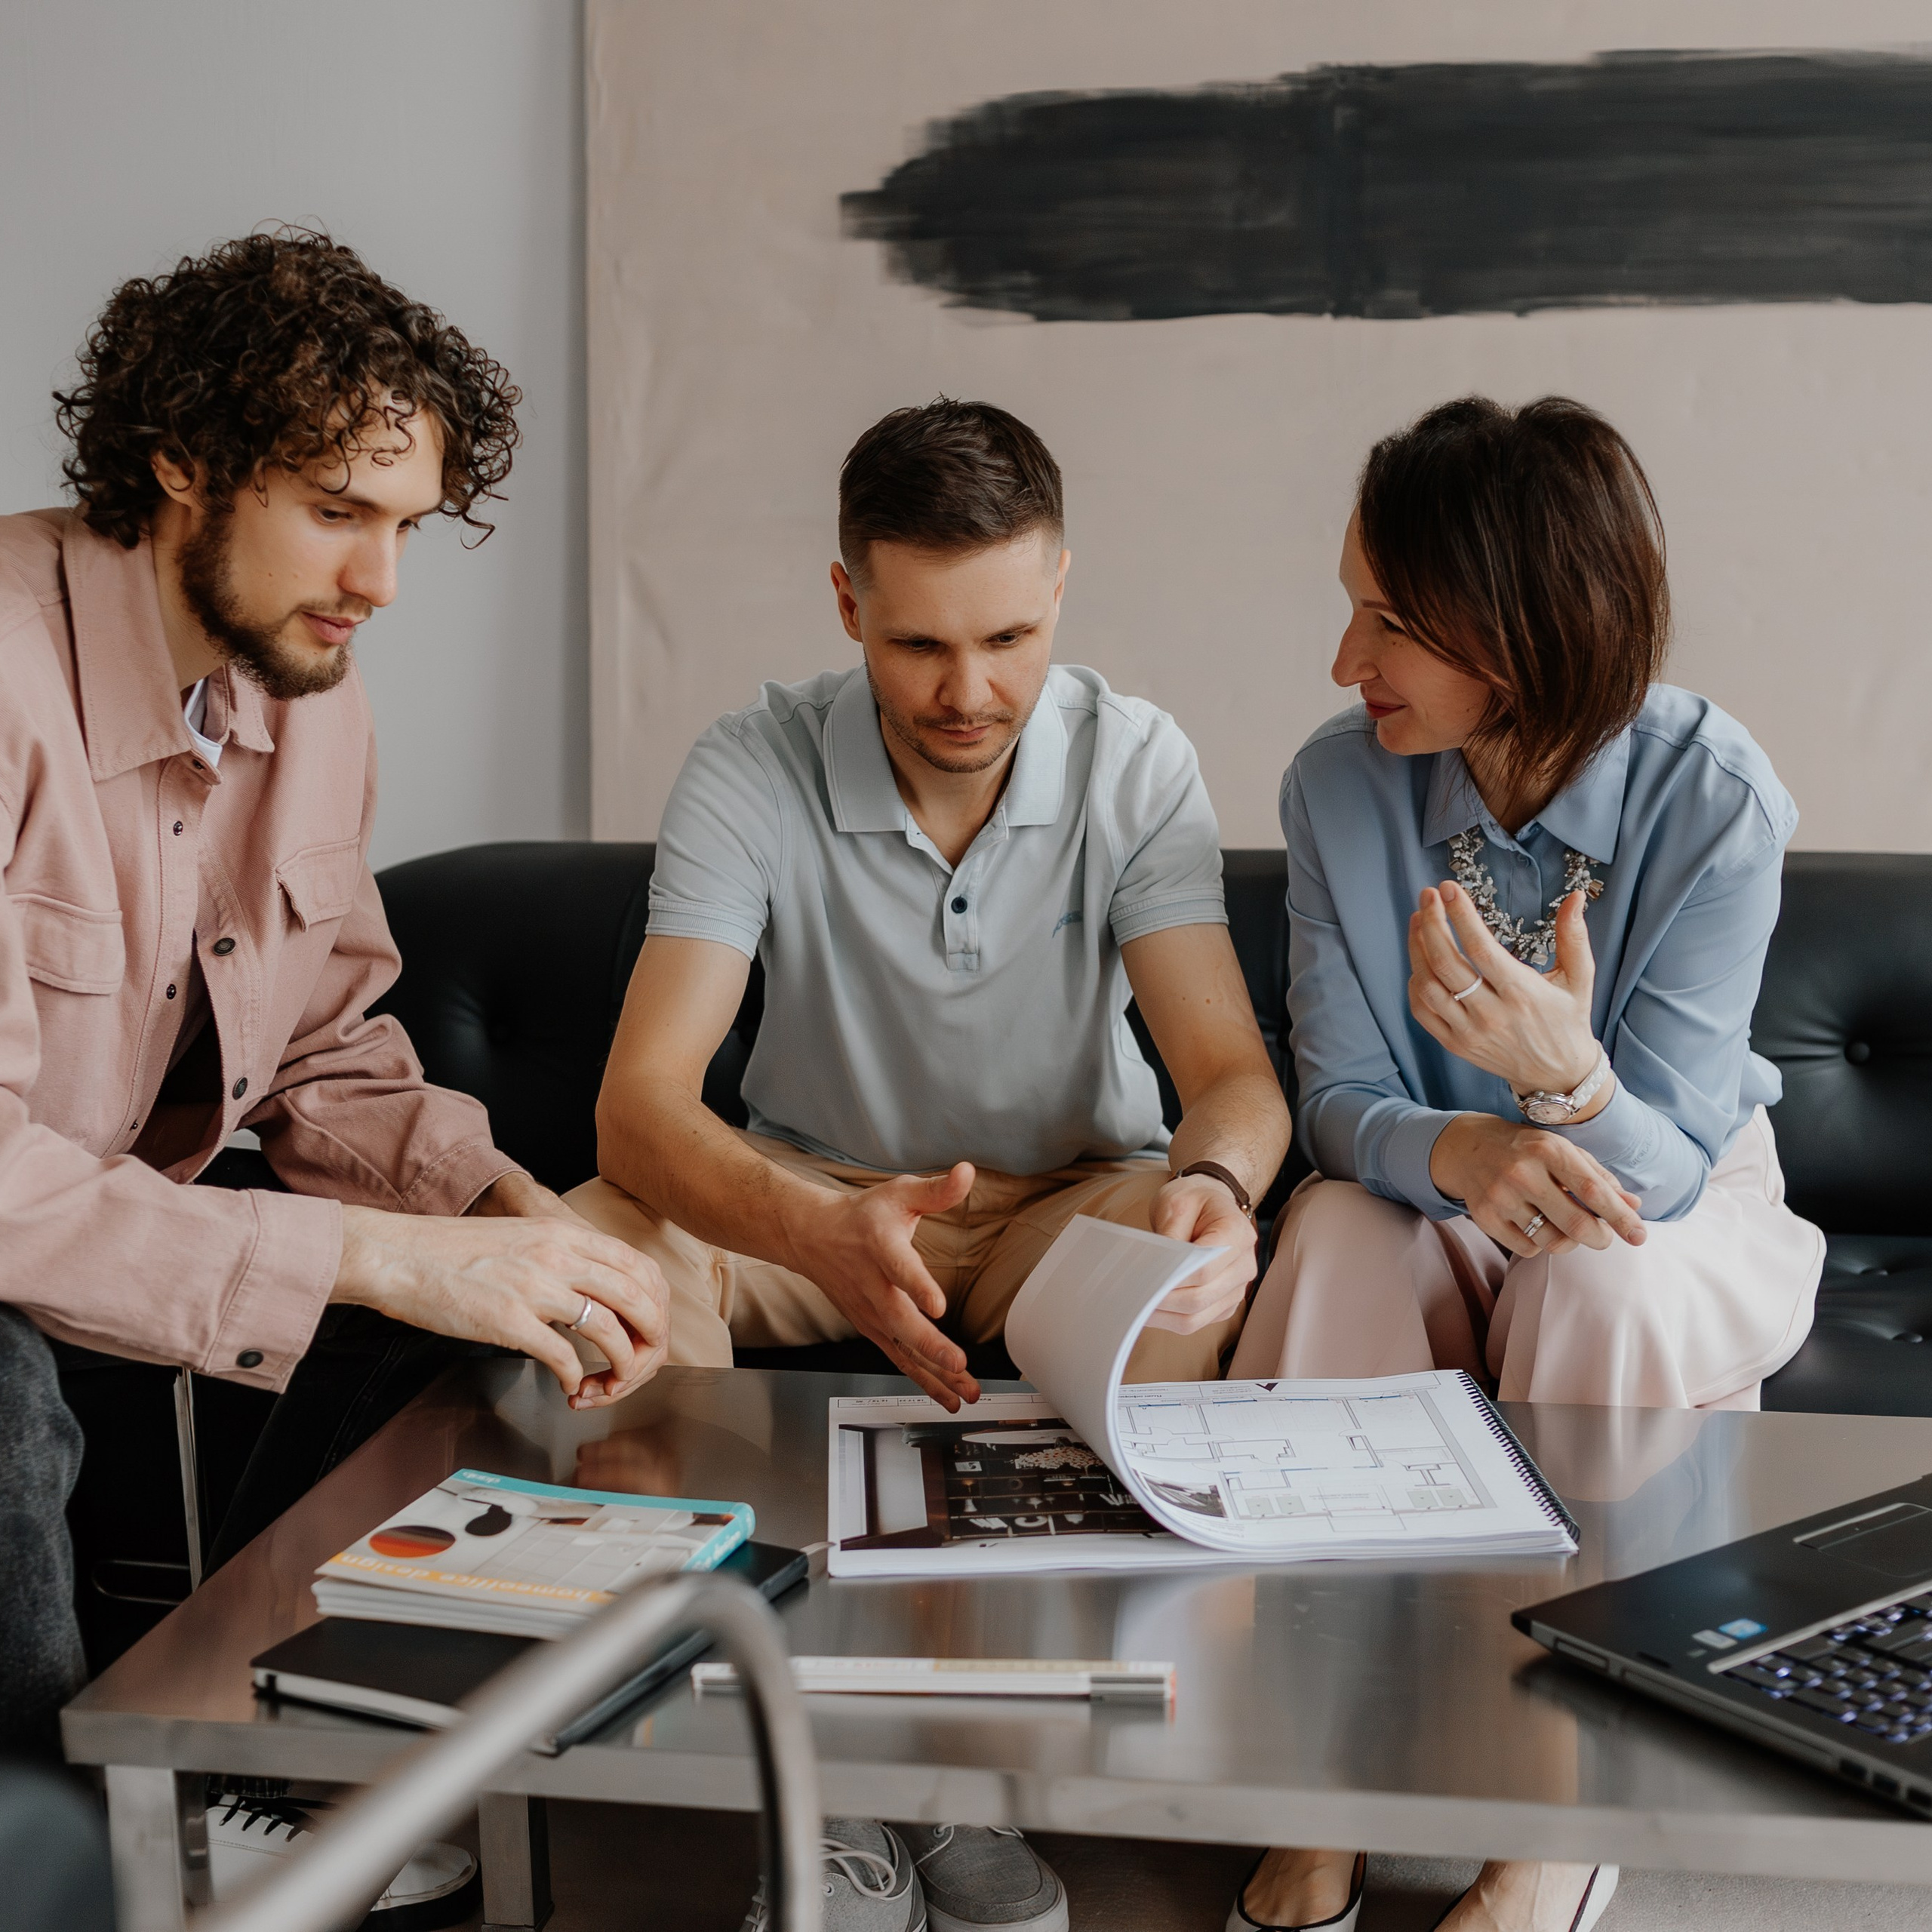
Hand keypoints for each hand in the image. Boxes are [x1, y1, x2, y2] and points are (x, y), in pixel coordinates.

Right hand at [467, 1173, 671, 1401]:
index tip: (650, 1323)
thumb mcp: (523, 1237)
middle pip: (636, 1296)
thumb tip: (594, 1283)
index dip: (654, 1300)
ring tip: (613, 1379)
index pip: (636, 1264)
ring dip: (621, 1363)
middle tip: (645, 1358)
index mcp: (562, 1233)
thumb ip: (561, 1254)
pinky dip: (576, 1378)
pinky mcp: (510, 1322)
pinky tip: (570, 1386)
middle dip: (650, 1334)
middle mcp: (557, 1256)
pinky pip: (564, 1357)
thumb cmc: (453, 1251)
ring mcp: (535, 1288)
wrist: (400, 1255)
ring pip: (609, 1330)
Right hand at [789, 1166, 981, 1410]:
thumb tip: (968, 1172)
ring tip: (965, 1392)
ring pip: (902, 1349)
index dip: (918, 1287)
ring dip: (934, 1375)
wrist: (813, 1238)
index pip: (900, 1268)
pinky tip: (950, 1396)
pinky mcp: (873, 1330)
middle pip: (899, 1322)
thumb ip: (936, 1189)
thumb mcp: (899, 1193)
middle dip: (930, 1346)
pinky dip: (925, 1380)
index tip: (938, 1305)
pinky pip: (901, 1360)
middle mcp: (873, 1287)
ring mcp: (871, 1314)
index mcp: (881, 1247)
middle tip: (958, 1363)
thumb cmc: (863, 1216)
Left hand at [1142, 1173, 1255, 1332]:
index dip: (1172, 1280)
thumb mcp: (1177, 1204)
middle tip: (1131, 1296)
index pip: (1205, 1269)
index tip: (1143, 1281)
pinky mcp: (1225, 1302)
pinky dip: (1171, 1319)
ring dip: (1163, 1315)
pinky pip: (1198, 1321)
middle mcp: (1245, 1265)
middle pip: (1201, 1297)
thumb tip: (1156, 1271)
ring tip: (1136, 1306)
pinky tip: (1151, 1308)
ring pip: (1198, 1317)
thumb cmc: (1194, 1200)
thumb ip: (1171, 1238)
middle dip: (1163, 1300)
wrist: (1210, 1202)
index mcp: (1238, 1234)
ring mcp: (1237, 1287)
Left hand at [1409, 881, 1603, 1102]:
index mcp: (1522, 994)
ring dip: (1417, 949)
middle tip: (1427, 895)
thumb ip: (1574, 937)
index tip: (1449, 889)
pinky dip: (1416, 982)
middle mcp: (1491, 1014)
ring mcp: (1469, 1032)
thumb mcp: (1580, 979)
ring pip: (1428, 986)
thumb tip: (1576, 897)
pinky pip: (1422, 1011)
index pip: (1480, 949)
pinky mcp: (1455, 1044)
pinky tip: (1420, 959)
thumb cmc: (1568, 1019)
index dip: (1460, 916)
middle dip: (1432, 923)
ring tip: (1419, 919)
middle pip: (1447, 963)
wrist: (1558, 1075)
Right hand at [1428, 1113, 1645, 1257]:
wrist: (1466, 1147)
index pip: (1593, 1190)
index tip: (1639, 1235)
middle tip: (1604, 1237)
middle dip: (1600, 1238)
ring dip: (1569, 1242)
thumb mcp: (1563, 1152)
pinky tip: (1535, 1225)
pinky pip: (1528, 1249)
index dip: (1620, 1217)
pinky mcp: (1485, 1217)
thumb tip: (1634, 1206)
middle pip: (1575, 1224)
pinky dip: (1540, 1243)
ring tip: (1565, 1227)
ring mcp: (1500, 1197)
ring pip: (1553, 1241)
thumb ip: (1599, 1178)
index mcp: (1548, 1149)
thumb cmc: (1526, 1149)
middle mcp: (1522, 1172)